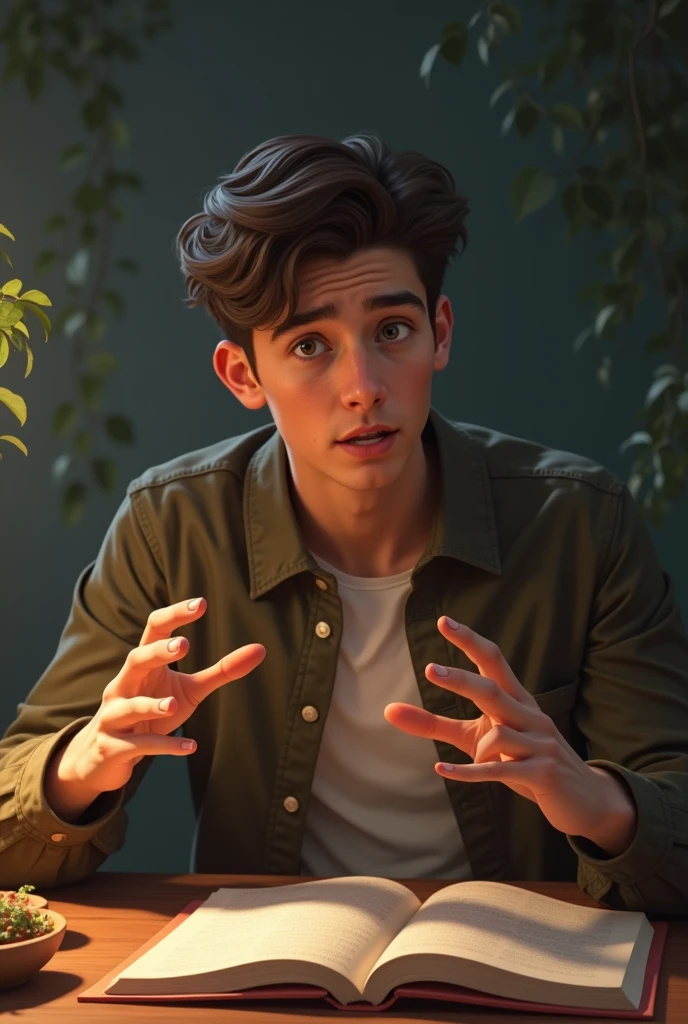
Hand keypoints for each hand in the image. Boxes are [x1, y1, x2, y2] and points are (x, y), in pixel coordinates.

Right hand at [56, 597, 264, 796]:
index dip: (174, 615)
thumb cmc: (151, 712)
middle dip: (158, 653)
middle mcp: (124, 684)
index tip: (200, 604)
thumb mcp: (189, 690)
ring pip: (129, 706)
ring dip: (151, 705)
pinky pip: (140, 745)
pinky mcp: (114, 746)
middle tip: (184, 645)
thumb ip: (221, 671)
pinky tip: (191, 746)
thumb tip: (261, 649)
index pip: (153, 630)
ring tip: (174, 705)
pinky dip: (165, 746)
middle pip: (135, 660)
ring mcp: (114, 716)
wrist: (106, 755)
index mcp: (143, 665)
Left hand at [383, 616, 619, 839]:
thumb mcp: (476, 739)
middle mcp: (531, 715)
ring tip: (474, 763)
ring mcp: (541, 743)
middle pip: (492, 690)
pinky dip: (469, 771)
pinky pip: (499, 769)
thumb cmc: (524, 761)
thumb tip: (388, 710)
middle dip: (462, 680)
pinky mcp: (543, 773)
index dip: (469, 641)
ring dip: (477, 751)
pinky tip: (443, 770)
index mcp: (517, 700)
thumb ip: (433, 724)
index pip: (493, 661)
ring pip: (497, 734)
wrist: (583, 800)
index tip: (443, 622)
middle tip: (431, 669)